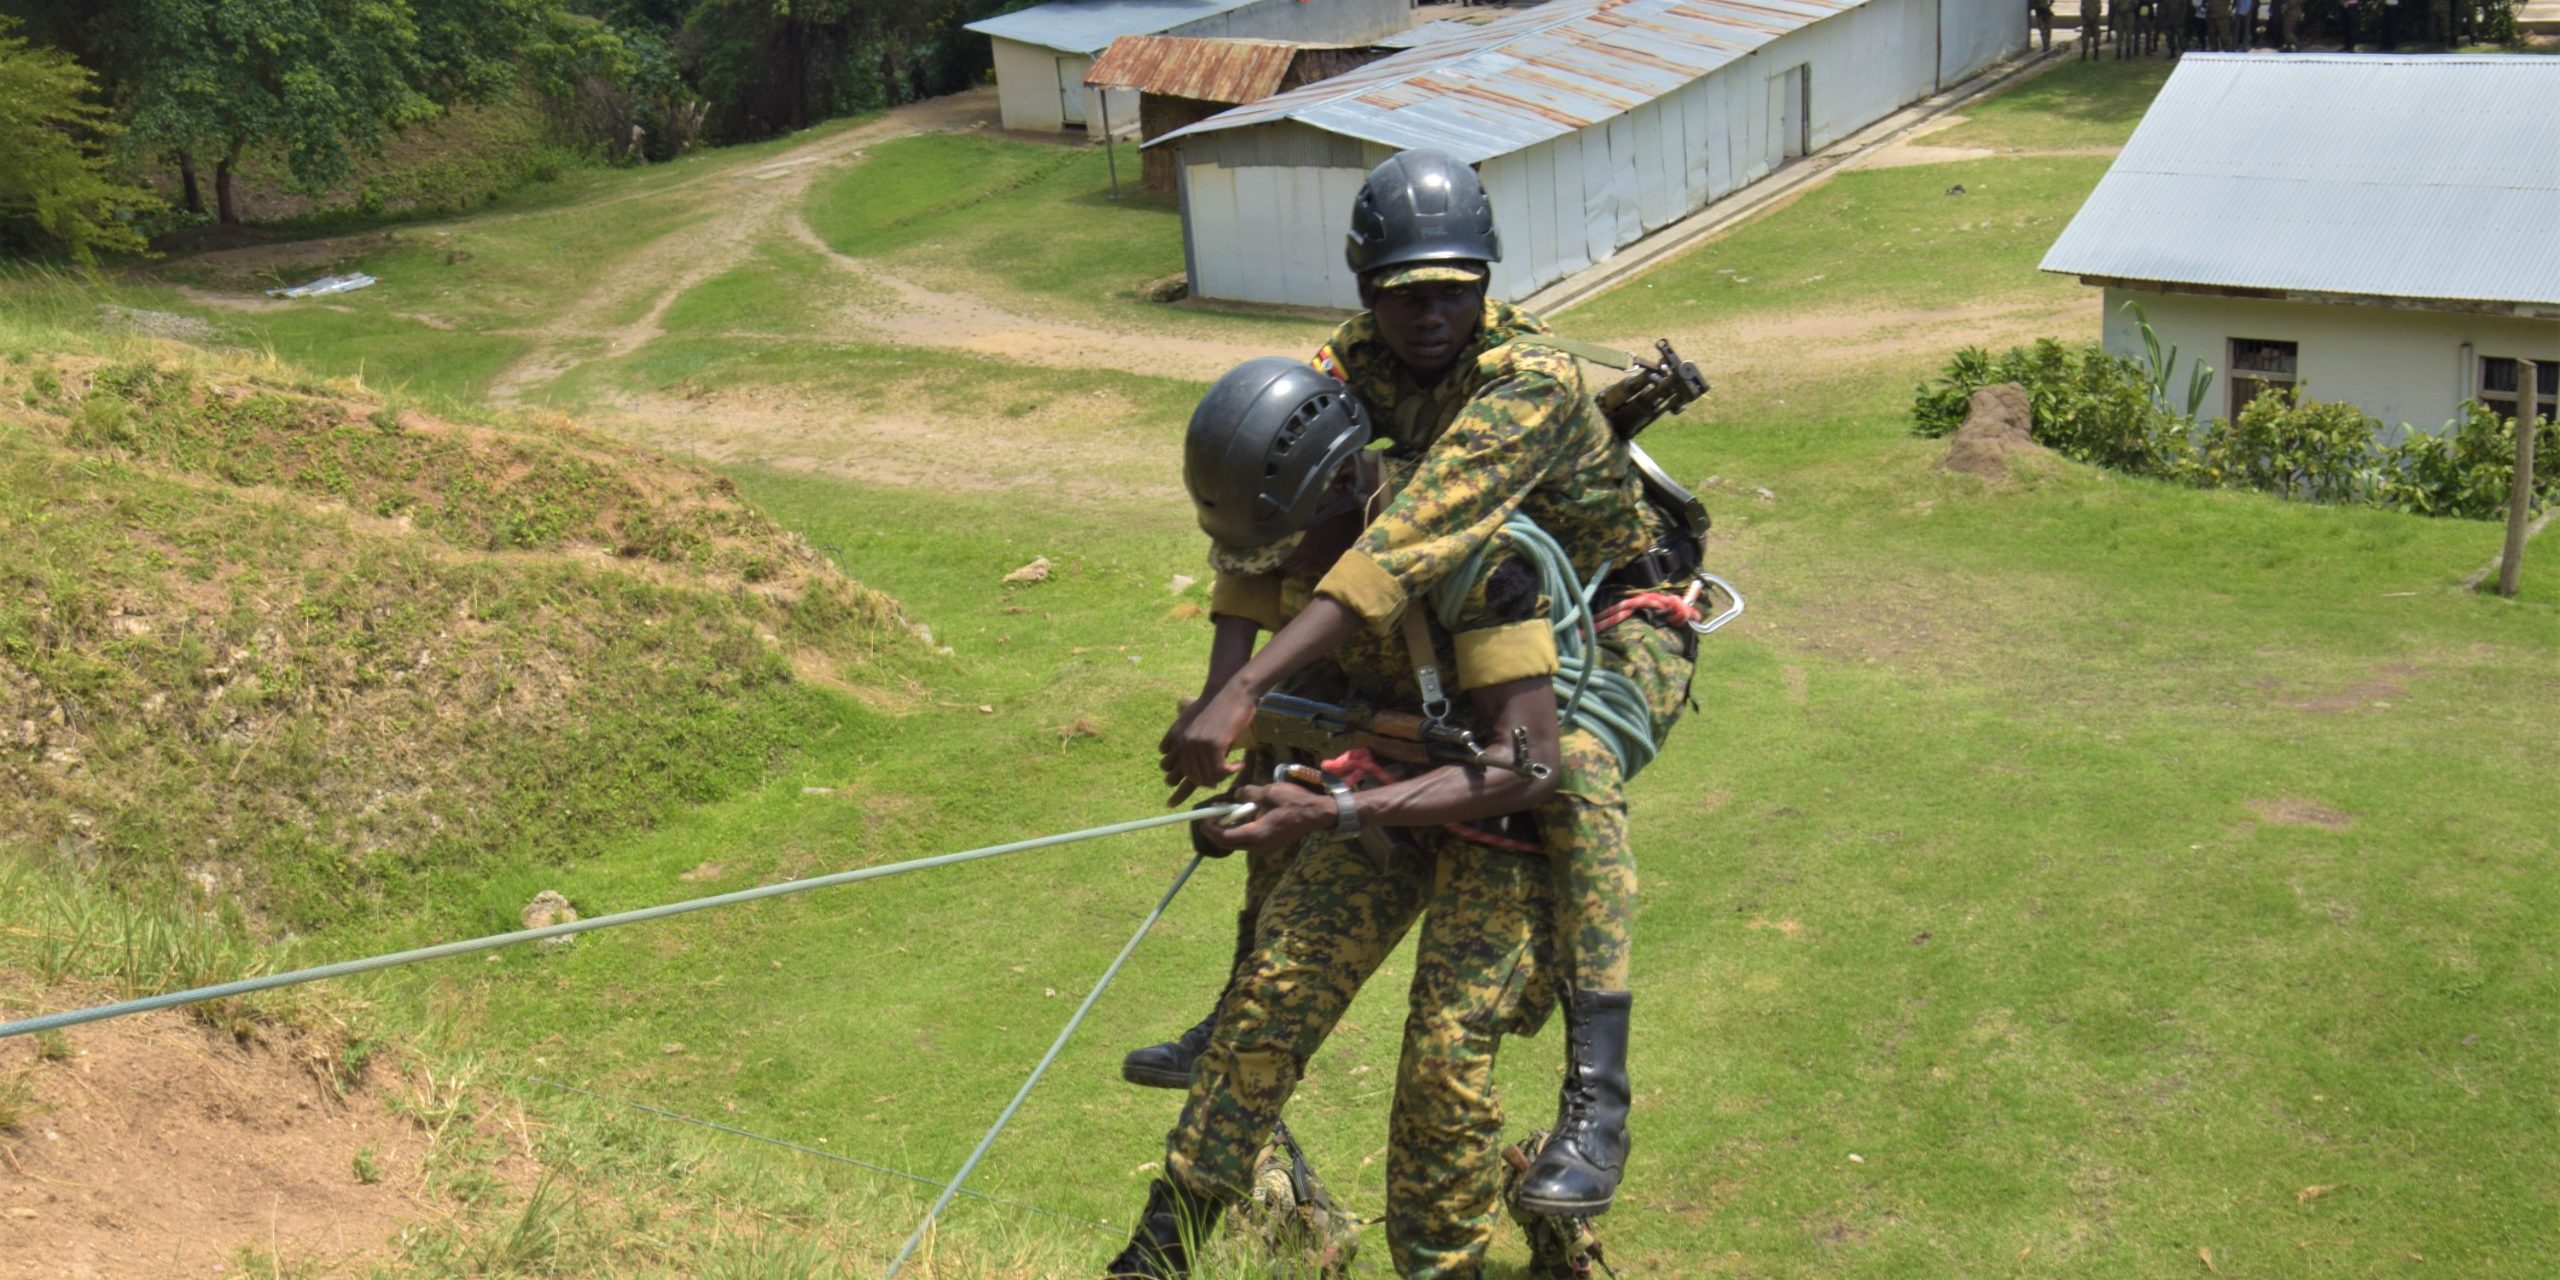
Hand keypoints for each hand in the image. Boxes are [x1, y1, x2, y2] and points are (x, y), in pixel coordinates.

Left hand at [1166, 683, 1255, 789]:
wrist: (1233, 690)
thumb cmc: (1217, 705)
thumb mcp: (1191, 719)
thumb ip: (1185, 738)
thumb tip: (1188, 766)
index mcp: (1174, 735)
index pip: (1166, 766)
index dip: (1179, 775)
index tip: (1194, 776)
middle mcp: (1182, 742)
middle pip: (1181, 777)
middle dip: (1197, 782)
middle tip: (1213, 780)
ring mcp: (1197, 744)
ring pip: (1202, 778)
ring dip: (1217, 778)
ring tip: (1229, 770)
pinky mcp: (1214, 745)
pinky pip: (1219, 772)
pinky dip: (1230, 771)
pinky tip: (1238, 765)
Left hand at [1198, 779, 1334, 854]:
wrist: (1317, 814)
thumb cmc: (1294, 802)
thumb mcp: (1268, 792)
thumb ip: (1248, 793)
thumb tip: (1236, 794)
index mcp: (1257, 835)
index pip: (1224, 836)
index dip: (1211, 827)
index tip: (1205, 816)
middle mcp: (1259, 847)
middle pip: (1228, 843)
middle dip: (1216, 830)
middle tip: (1211, 814)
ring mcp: (1265, 848)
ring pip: (1238, 843)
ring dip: (1228, 829)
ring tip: (1225, 812)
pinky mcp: (1270, 845)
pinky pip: (1248, 841)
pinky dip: (1240, 830)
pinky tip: (1241, 816)